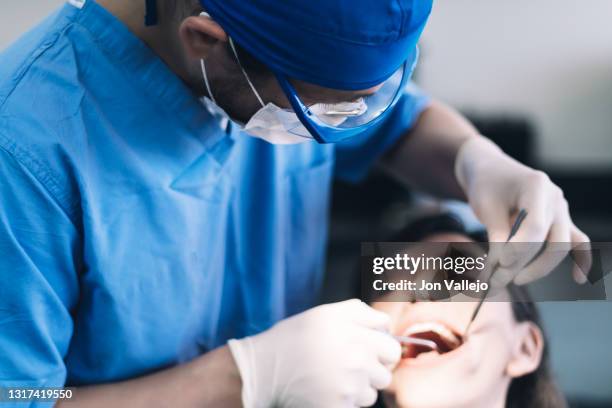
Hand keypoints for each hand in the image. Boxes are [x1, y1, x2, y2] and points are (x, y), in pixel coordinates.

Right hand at [228, 299, 399, 407]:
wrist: (264, 369)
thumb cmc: (294, 337)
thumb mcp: (326, 312)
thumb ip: (361, 312)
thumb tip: (385, 325)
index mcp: (355, 334)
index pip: (391, 348)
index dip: (380, 349)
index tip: (366, 350)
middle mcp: (356, 359)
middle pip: (386, 372)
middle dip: (372, 369)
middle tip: (349, 365)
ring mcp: (348, 386)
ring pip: (372, 392)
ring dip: (359, 387)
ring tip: (334, 377)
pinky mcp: (339, 406)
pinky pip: (356, 406)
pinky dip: (345, 401)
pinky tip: (327, 390)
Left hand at [455, 137, 591, 285]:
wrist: (490, 169)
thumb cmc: (486, 185)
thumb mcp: (485, 207)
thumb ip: (495, 238)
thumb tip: (496, 273)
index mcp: (536, 186)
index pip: (535, 226)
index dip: (518, 250)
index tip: (498, 264)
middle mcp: (555, 198)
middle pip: (550, 240)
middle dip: (524, 264)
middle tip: (496, 280)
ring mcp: (561, 210)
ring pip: (561, 246)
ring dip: (540, 267)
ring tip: (513, 280)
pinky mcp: (560, 221)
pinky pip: (577, 241)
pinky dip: (581, 260)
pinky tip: (578, 279)